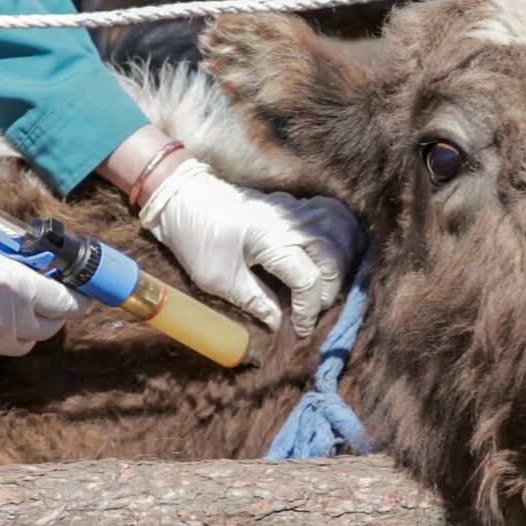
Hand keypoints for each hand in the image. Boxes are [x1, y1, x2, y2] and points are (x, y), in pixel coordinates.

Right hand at [0, 205, 89, 360]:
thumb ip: (18, 241)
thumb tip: (41, 250)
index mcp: (18, 285)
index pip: (67, 303)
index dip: (78, 297)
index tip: (80, 291)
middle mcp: (7, 317)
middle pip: (50, 326)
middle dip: (55, 311)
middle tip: (49, 295)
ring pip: (25, 343)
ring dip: (30, 327)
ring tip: (20, 307)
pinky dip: (2, 338)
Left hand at [139, 159, 360, 335]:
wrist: (181, 196)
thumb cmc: (195, 237)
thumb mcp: (218, 279)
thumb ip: (255, 301)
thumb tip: (280, 323)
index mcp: (269, 239)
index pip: (309, 279)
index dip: (309, 310)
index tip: (299, 329)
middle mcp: (289, 222)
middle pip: (334, 256)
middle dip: (331, 289)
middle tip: (314, 308)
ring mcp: (294, 208)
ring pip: (342, 229)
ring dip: (343, 259)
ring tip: (329, 283)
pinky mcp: (292, 204)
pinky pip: (332, 213)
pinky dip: (341, 233)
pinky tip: (333, 253)